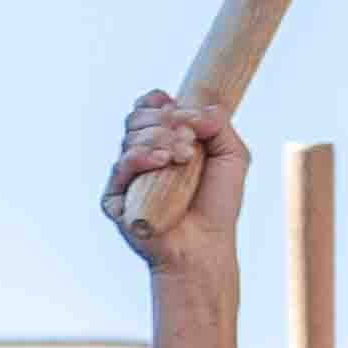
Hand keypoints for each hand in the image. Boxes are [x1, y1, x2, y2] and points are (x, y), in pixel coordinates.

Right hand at [100, 89, 245, 274]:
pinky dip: (141, 156)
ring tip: (184, 157)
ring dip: (160, 138)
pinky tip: (162, 162)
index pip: (148, 107)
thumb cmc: (217, 205)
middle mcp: (142, 156)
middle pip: (137, 117)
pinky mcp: (116, 198)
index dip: (159, 102)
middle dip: (165, 120)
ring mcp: (128, 176)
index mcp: (164, 141)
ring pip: (130, 136)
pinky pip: (121, 166)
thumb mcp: (232, 155)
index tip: (177, 108)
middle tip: (189, 141)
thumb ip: (218, 123)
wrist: (204, 246)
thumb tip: (194, 109)